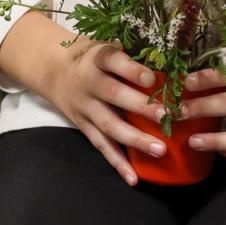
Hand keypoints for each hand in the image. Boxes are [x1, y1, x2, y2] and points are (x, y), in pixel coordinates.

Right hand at [35, 37, 170, 184]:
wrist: (54, 71)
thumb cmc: (93, 58)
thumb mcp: (106, 46)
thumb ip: (131, 53)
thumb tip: (171, 59)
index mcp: (97, 59)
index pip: (113, 61)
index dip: (132, 69)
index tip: (152, 78)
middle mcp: (89, 83)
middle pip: (114, 95)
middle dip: (141, 107)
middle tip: (166, 116)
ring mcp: (86, 108)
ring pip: (109, 125)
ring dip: (135, 139)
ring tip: (160, 150)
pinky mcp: (84, 127)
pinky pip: (101, 146)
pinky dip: (117, 163)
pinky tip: (133, 178)